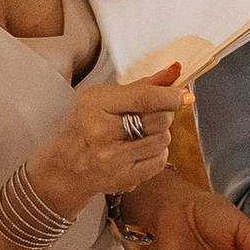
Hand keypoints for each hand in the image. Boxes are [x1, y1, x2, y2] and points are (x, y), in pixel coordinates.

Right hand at [24, 69, 184, 219]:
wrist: (66, 165)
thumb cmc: (87, 125)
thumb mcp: (105, 98)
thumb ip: (142, 86)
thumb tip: (175, 71)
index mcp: (96, 104)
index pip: (144, 98)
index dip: (170, 95)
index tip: (183, 95)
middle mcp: (101, 131)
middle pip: (159, 119)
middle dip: (165, 114)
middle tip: (153, 114)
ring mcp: (112, 158)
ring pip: (162, 140)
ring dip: (160, 135)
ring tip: (141, 134)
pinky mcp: (123, 177)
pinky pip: (160, 161)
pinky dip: (157, 154)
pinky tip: (141, 150)